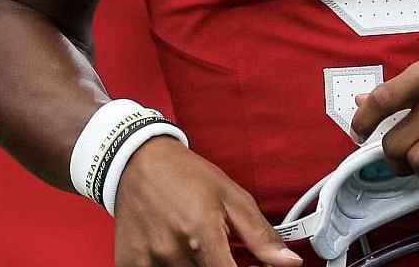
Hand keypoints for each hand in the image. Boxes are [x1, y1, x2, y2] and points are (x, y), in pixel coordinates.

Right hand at [112, 136, 301, 266]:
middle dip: (219, 265)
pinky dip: (172, 265)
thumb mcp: (233, 197)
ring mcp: (147, 258)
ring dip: (196, 265)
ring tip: (196, 245)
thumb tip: (289, 262)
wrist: (138, 162)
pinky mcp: (129, 263)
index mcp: (202, 230)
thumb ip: (261, 235)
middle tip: (221, 250)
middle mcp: (172, 248)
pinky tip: (176, 250)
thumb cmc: (188, 176)